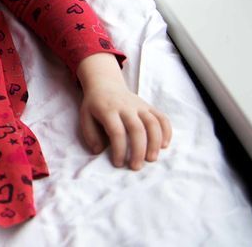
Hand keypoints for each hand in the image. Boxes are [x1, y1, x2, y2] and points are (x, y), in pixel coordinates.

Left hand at [76, 53, 171, 169]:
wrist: (105, 84)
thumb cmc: (95, 105)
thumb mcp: (85, 116)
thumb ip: (90, 134)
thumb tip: (98, 151)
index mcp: (108, 110)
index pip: (116, 131)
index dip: (119, 150)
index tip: (118, 163)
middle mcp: (126, 107)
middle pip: (137, 129)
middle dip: (138, 150)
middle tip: (136, 167)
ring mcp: (139, 106)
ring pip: (153, 123)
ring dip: (155, 143)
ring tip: (151, 159)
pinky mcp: (149, 106)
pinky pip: (162, 118)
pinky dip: (166, 132)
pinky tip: (163, 145)